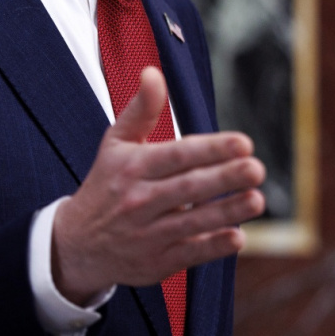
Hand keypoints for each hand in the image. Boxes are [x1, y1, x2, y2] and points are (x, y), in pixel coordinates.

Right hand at [51, 67, 265, 304]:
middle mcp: (140, 200)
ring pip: (193, 223)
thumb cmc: (106, 184)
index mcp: (133, 167)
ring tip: (257, 200)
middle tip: (257, 168)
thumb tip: (153, 72)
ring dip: (228, 211)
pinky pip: (190, 254)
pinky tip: (238, 236)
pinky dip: (213, 246)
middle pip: (188, 188)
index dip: (210, 149)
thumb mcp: (115, 143)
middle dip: (225, 178)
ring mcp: (148, 234)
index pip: (177, 155)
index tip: (242, 142)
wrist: (77, 244)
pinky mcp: (157, 263)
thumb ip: (140, 109)